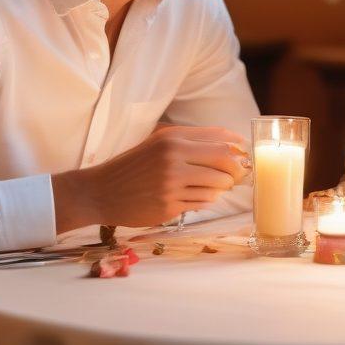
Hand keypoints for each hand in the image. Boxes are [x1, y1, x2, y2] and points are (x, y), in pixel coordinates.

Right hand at [53, 125, 249, 229]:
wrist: (100, 192)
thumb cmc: (134, 166)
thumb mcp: (159, 143)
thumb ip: (192, 141)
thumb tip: (234, 145)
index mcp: (172, 138)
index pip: (221, 140)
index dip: (239, 148)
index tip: (244, 154)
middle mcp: (173, 157)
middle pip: (225, 162)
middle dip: (237, 171)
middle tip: (236, 176)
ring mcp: (171, 183)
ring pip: (217, 185)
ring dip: (221, 188)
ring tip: (213, 187)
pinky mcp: (169, 206)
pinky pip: (202, 203)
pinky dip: (205, 200)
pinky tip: (195, 197)